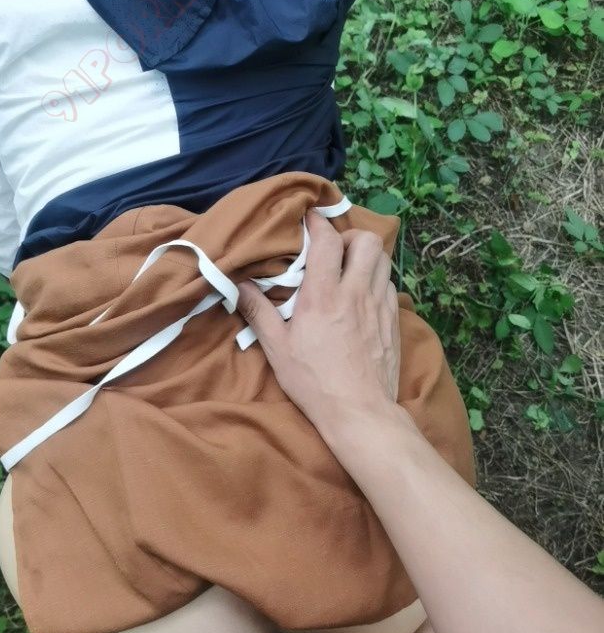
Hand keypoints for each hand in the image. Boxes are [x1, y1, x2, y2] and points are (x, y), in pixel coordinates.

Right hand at [237, 209, 404, 444]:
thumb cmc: (314, 382)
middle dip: (350, 236)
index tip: (308, 220)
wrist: (360, 412)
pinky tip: (363, 296)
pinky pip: (390, 285)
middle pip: (367, 241)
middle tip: (334, 250)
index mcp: (324, 296)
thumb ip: (259, 312)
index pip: (328, 242)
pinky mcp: (393, 321)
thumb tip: (238, 285)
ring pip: (383, 260)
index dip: (318, 224)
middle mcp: (356, 293)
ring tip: (350, 268)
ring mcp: (380, 305)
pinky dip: (377, 280)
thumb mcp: (278, 349)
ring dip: (366, 256)